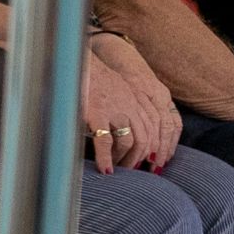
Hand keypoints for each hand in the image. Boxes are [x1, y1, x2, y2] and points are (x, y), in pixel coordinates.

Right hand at [82, 33, 180, 173]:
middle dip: (141, 157)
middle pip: (145, 137)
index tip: (149, 161)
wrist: (78, 62)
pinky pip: (105, 141)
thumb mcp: (119, 90)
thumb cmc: (95, 79)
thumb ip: (128, 106)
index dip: (155, 146)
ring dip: (124, 159)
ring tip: (117, 169)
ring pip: (128, 141)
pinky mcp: (97, 113)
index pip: (155, 127)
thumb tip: (129, 131)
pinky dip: (105, 158)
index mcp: (137, 99)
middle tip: (134, 170)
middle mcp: (130, 104)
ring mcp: (115, 108)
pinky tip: (105, 170)